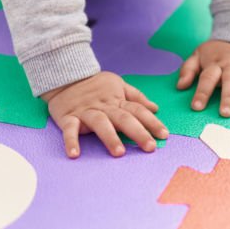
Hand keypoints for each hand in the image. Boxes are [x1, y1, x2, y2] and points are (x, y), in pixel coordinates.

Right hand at [41, 71, 168, 158]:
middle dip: (138, 132)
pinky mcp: (68, 117)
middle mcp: (104, 106)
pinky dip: (71, 141)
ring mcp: (86, 112)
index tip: (164, 135)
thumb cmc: (95, 84)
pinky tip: (74, 154)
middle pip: (124, 119)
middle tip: (150, 147)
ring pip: (100, 124)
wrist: (65, 75)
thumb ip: (136, 97)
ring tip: (119, 153)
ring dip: (110, 137)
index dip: (152, 122)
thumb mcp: (118, 84)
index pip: (138, 110)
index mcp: (117, 100)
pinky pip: (69, 130)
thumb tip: (155, 108)